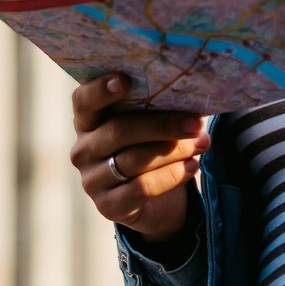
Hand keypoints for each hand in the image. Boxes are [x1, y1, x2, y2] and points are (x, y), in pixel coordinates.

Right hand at [70, 76, 206, 241]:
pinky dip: (172, 176)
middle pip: (119, 131)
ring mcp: (91, 180)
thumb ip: (156, 108)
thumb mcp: (148, 125)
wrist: (153, 202)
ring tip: (202, 143)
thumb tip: (192, 96)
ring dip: (174, 151)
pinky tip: (192, 167)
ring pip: (134, 160)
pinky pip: (142, 188)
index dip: (101, 89)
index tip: (125, 80)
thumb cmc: (150, 148)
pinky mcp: (107, 206)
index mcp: (87, 120)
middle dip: (162, 125)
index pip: (83, 100)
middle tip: (195, 123)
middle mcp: (83, 149)